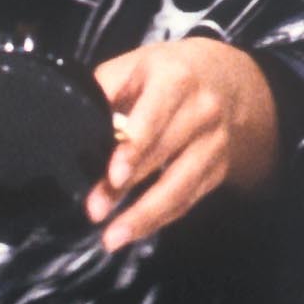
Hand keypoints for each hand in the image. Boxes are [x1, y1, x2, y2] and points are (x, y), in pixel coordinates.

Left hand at [86, 37, 278, 250]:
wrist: (231, 80)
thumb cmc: (169, 72)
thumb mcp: (137, 65)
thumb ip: (105, 89)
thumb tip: (71, 120)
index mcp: (176, 80)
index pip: (154, 117)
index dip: (134, 148)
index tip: (114, 175)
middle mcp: (201, 112)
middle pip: (162, 156)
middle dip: (126, 188)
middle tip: (95, 212)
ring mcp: (214, 144)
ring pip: (180, 187)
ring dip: (145, 217)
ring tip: (113, 239)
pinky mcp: (218, 170)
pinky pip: (187, 200)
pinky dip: (160, 218)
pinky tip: (135, 231)